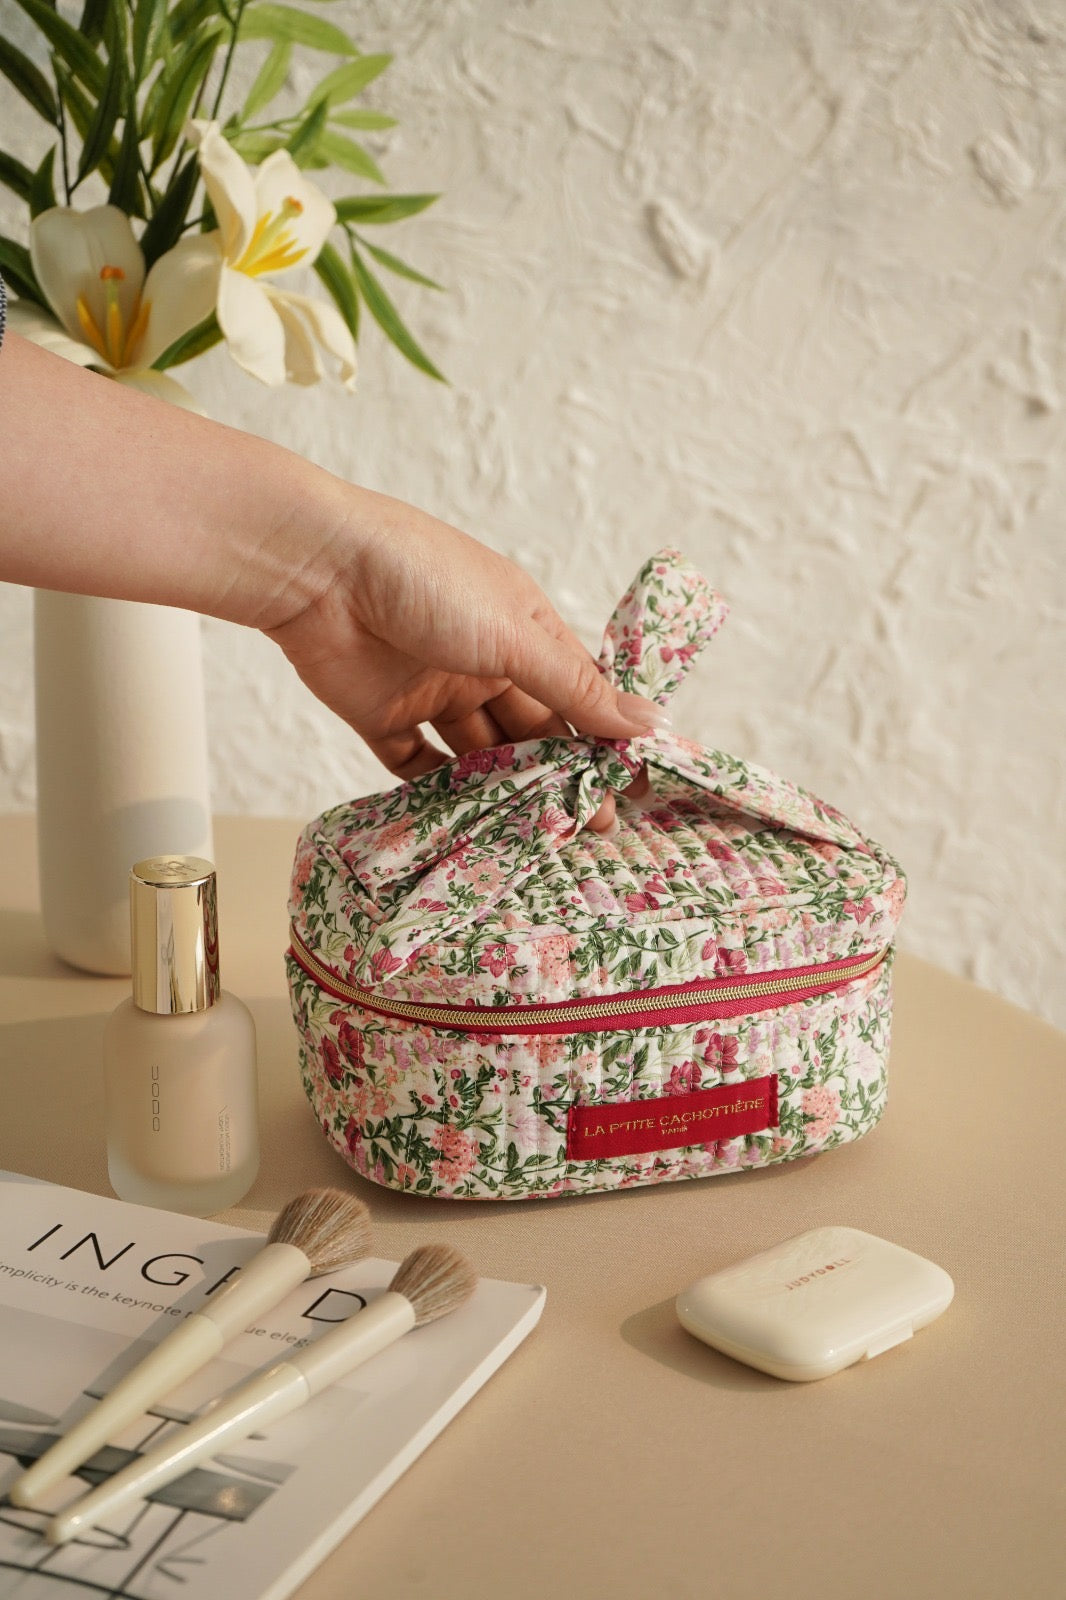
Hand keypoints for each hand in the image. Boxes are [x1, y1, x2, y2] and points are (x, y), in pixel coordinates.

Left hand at [264, 487, 664, 824]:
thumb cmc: (425, 580)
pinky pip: (419, 766)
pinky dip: (442, 794)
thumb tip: (648, 721)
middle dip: (562, 777)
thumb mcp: (513, 636)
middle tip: (594, 828)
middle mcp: (481, 662)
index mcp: (521, 630)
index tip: (633, 786)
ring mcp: (432, 691)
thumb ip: (576, 687)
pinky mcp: (383, 717)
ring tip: (542, 838)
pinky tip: (471, 823)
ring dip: (509, 791)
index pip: (576, 690)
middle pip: (532, 730)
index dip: (605, 738)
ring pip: (480, 755)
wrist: (316, 571)